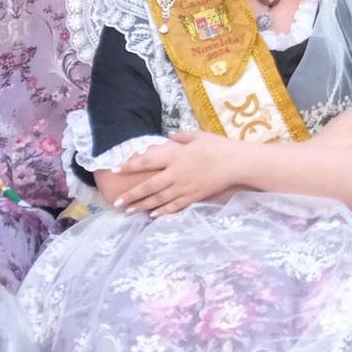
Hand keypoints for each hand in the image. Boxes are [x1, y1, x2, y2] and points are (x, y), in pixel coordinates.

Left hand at [112, 132, 240, 216]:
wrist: (237, 163)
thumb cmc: (218, 146)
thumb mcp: (198, 136)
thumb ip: (181, 137)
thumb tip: (168, 139)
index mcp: (175, 156)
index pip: (147, 161)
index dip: (130, 166)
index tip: (115, 169)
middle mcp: (176, 173)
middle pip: (149, 186)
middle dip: (131, 195)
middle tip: (116, 202)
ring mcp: (184, 187)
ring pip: (159, 199)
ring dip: (142, 206)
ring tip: (128, 211)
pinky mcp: (193, 196)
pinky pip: (174, 206)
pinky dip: (162, 211)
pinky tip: (153, 215)